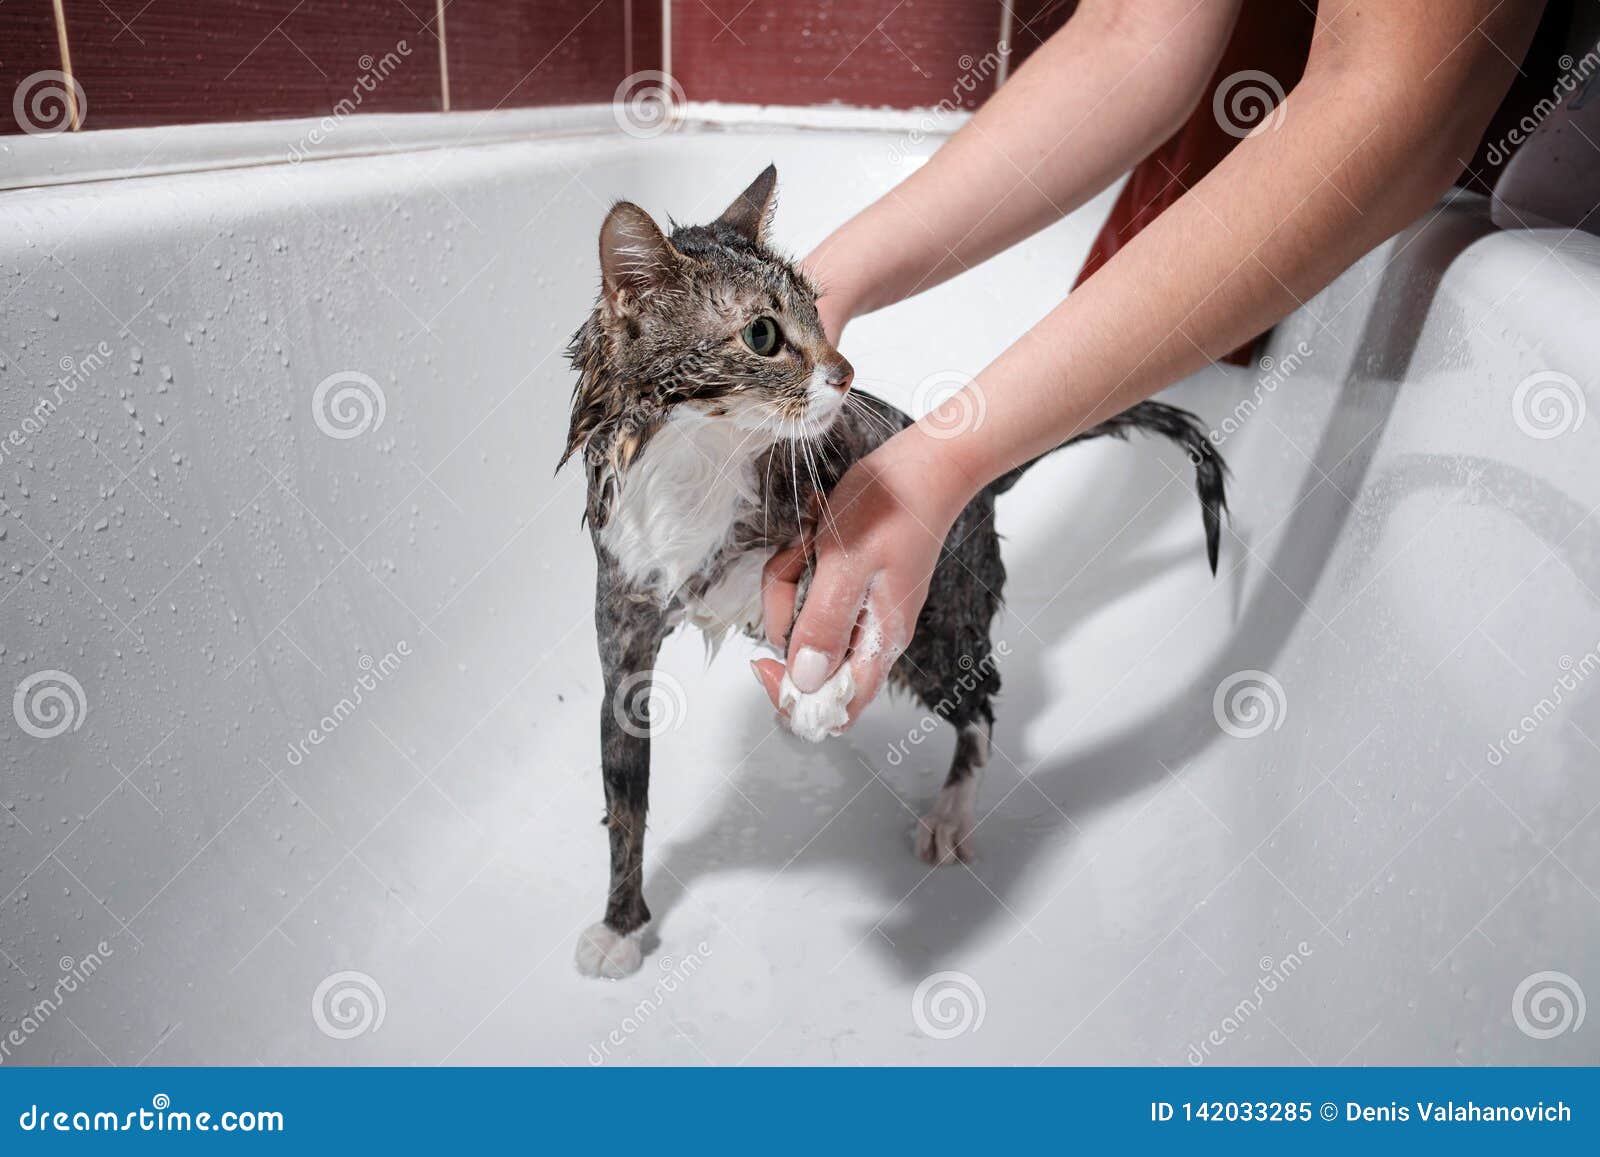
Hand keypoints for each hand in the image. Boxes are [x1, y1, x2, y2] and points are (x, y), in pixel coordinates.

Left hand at [751, 424, 982, 730]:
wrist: (922, 464)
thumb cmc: (892, 510)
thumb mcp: (846, 563)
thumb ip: (824, 624)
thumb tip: (804, 682)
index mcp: (878, 642)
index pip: (836, 709)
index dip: (794, 700)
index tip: (764, 662)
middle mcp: (869, 635)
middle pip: (810, 665)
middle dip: (784, 621)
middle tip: (792, 571)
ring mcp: (859, 608)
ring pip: (801, 621)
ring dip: (789, 582)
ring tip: (808, 540)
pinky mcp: (847, 584)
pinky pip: (806, 591)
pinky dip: (798, 565)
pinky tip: (812, 535)